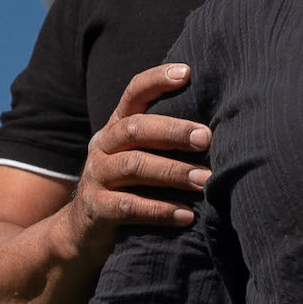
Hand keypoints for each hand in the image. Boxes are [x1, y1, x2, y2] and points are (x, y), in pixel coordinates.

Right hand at [74, 63, 207, 248]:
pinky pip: (129, 206)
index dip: (157, 80)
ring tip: (204, 181)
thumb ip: (164, 140)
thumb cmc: (128, 187)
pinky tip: (186, 215)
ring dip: (172, 172)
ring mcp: (96, 177)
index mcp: (116, 127)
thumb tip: (218, 129)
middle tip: (206, 138)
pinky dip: (160, 210)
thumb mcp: (139, 157)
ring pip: (134, 166)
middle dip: (173, 131)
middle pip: (135, 128)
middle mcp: (103, 146)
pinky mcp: (97, 208)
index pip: (133, 93)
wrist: (84, 231)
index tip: (187, 72)